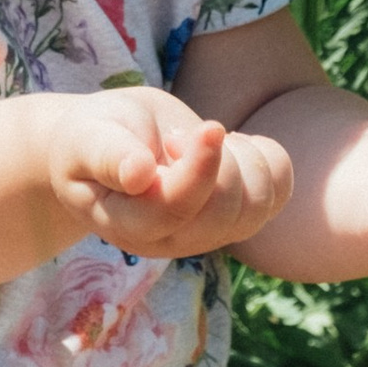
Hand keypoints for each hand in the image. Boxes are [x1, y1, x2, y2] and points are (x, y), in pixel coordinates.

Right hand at [50, 87, 293, 260]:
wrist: (110, 143)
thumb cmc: (93, 137)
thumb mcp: (89, 137)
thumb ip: (109, 155)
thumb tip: (138, 174)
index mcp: (129, 225)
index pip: (176, 209)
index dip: (201, 169)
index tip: (208, 126)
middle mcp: (173, 240)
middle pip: (223, 214)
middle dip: (220, 160)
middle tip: (179, 134)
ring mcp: (208, 232)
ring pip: (257, 208)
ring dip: (244, 159)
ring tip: (205, 138)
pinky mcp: (236, 214)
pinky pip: (278, 194)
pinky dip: (270, 160)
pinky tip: (235, 143)